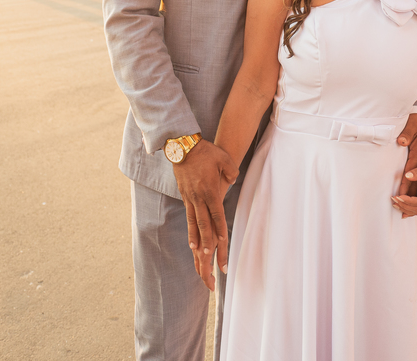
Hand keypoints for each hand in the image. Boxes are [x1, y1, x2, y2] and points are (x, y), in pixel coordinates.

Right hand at [172, 140, 237, 290]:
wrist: (182, 145)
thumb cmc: (205, 151)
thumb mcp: (224, 158)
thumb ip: (231, 172)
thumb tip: (233, 181)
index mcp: (209, 192)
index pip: (217, 220)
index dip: (221, 238)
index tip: (224, 252)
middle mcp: (198, 200)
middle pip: (205, 231)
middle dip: (209, 253)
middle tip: (212, 271)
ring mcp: (190, 201)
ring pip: (195, 229)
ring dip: (198, 249)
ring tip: (201, 265)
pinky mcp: (186, 199)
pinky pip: (190, 221)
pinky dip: (192, 235)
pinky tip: (193, 248)